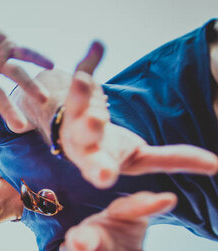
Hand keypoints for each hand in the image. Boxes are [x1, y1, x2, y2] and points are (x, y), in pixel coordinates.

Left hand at [59, 42, 217, 188]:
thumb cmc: (111, 151)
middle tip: (95, 121)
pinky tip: (97, 47)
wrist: (75, 136)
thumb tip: (215, 164)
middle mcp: (81, 140)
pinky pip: (82, 75)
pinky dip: (89, 61)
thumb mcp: (138, 159)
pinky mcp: (76, 94)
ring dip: (81, 92)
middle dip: (89, 128)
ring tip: (83, 78)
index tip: (105, 175)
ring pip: (76, 105)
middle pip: (83, 135)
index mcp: (97, 162)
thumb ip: (171, 159)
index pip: (98, 168)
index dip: (101, 171)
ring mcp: (75, 116)